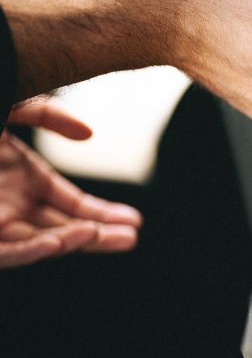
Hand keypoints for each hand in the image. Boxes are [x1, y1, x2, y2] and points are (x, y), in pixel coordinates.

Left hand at [0, 101, 141, 268]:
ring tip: (117, 239)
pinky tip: (68, 240)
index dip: (100, 212)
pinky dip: (39, 250)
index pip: (68, 203)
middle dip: (100, 233)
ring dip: (80, 242)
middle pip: (63, 226)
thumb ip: (46, 113)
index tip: (132, 219)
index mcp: (19, 177)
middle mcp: (9, 204)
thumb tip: (89, 136)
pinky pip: (10, 252)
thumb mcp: (7, 105)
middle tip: (133, 236)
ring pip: (43, 241)